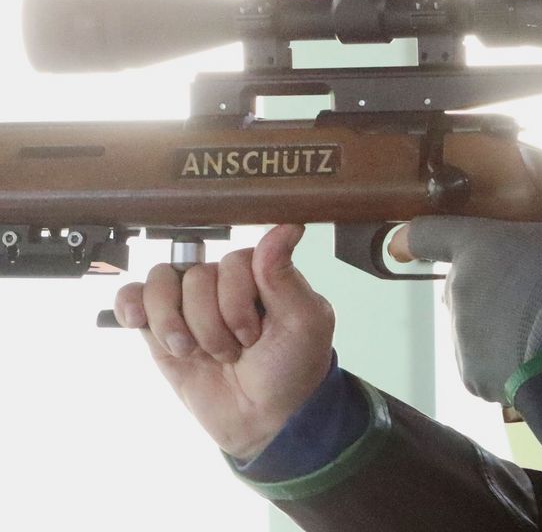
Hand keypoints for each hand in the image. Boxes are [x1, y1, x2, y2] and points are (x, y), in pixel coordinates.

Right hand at [114, 224, 334, 460]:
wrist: (264, 420)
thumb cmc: (292, 369)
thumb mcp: (303, 323)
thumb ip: (284, 275)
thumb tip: (286, 227)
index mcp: (261, 273)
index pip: (233, 261)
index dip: (238, 301)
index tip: (256, 335)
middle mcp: (223, 282)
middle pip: (196, 275)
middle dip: (212, 324)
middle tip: (233, 351)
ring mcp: (189, 303)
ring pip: (162, 283)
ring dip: (176, 325)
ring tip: (195, 352)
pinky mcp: (160, 326)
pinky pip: (132, 296)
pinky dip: (132, 306)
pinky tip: (140, 322)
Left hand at [389, 216, 541, 402]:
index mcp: (477, 246)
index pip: (426, 234)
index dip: (413, 240)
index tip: (402, 245)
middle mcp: (458, 289)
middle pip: (462, 289)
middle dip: (489, 293)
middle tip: (531, 300)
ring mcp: (462, 337)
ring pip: (474, 332)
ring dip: (499, 332)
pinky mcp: (473, 378)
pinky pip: (486, 369)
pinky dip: (505, 368)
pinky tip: (538, 362)